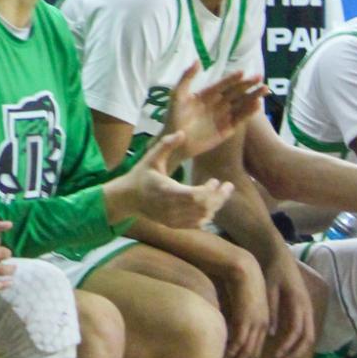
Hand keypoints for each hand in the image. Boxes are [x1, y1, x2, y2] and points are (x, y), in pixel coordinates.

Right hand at [107, 133, 234, 229]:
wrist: (128, 198)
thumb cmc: (141, 175)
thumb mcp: (151, 157)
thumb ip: (166, 145)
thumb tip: (182, 133)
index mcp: (167, 191)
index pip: (195, 196)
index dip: (209, 190)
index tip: (215, 180)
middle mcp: (171, 208)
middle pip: (203, 208)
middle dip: (219, 197)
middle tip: (228, 186)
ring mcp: (173, 219)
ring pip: (202, 217)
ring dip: (216, 206)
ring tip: (222, 193)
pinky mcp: (174, 224)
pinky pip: (196, 224)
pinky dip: (207, 215)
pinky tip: (211, 205)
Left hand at [165, 61, 266, 162]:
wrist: (174, 142)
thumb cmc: (173, 117)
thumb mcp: (177, 95)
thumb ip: (187, 78)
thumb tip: (198, 60)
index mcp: (206, 94)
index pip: (222, 84)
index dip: (232, 78)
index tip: (242, 72)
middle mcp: (217, 104)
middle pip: (236, 93)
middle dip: (248, 85)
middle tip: (260, 78)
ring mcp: (223, 117)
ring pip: (241, 104)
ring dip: (253, 97)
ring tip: (265, 90)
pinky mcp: (226, 130)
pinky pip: (239, 119)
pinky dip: (248, 113)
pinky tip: (257, 105)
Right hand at [218, 248, 270, 357]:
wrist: (243, 266)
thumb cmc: (241, 282)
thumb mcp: (243, 304)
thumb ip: (239, 319)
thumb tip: (229, 332)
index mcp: (263, 323)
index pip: (256, 351)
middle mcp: (262, 326)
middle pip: (253, 356)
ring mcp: (255, 322)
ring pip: (247, 352)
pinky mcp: (247, 317)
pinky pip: (240, 339)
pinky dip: (233, 352)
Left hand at [265, 249, 316, 357]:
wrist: (280, 255)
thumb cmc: (273, 270)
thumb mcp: (269, 288)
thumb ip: (272, 309)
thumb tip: (273, 333)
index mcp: (298, 301)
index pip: (297, 330)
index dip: (288, 345)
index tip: (277, 355)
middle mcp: (307, 306)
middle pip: (308, 336)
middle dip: (297, 352)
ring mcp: (308, 307)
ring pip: (310, 334)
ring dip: (299, 349)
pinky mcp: (305, 308)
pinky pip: (307, 329)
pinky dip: (300, 341)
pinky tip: (289, 348)